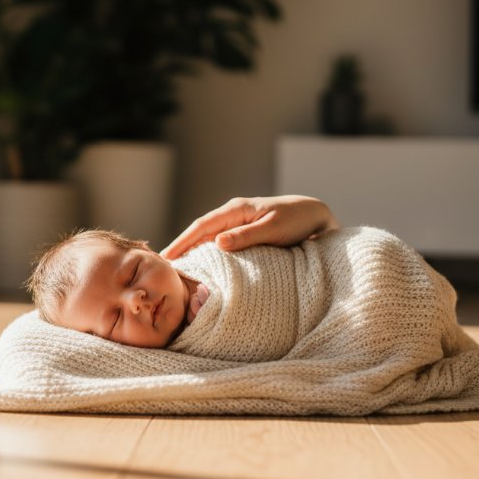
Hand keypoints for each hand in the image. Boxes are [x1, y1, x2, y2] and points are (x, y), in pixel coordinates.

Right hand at [160, 195, 340, 259]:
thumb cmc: (297, 222)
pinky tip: (202, 265)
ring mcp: (237, 222)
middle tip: (162, 266)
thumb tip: (217, 242)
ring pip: (208, 237)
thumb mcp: (273, 228)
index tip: (167, 257)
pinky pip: (219, 242)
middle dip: (181, 246)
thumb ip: (246, 236)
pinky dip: (207, 252)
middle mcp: (233, 214)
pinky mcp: (244, 232)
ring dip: (192, 250)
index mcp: (236, 210)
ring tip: (177, 268)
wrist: (316, 217)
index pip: (201, 226)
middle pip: (199, 231)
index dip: (182, 241)